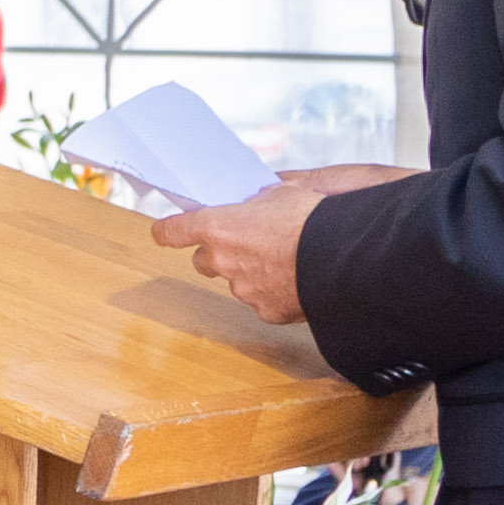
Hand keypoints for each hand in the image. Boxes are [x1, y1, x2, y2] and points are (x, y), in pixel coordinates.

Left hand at [153, 165, 408, 330]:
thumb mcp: (283, 193)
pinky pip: (262, 301)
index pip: (173, 231)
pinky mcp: (265, 311)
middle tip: (242, 243)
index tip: (162, 232)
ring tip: (283, 260)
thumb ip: (258, 201)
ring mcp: (242, 290)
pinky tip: (296, 280)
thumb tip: (258, 202)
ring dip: (249, 273)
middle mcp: (222, 262)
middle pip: (202, 261)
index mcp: (217, 227)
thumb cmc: (311, 219)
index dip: (167, 231)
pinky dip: (273, 293)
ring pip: (235, 282)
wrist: (341, 259)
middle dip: (216, 254)